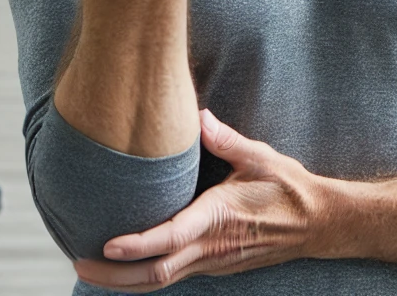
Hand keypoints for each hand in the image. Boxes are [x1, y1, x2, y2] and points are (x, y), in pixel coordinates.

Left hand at [73, 109, 335, 291]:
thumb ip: (226, 139)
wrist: (317, 223)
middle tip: (79, 260)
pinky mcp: (215, 266)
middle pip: (156, 274)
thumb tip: (198, 118)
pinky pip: (174, 276)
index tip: (107, 244)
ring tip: (91, 265)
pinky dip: (145, 274)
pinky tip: (127, 264)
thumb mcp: (260, 156)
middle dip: (115, 275)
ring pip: (162, 281)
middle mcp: (212, 247)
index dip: (137, 245)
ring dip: (125, 279)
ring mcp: (213, 262)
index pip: (171, 238)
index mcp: (219, 217)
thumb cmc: (288, 187)